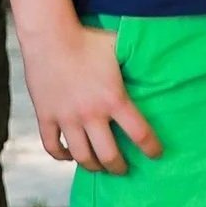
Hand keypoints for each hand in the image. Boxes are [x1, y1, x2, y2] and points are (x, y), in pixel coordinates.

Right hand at [22, 19, 159, 173]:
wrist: (50, 36)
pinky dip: (61, 156)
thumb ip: (137, 60)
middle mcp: (91, 114)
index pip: (139, 133)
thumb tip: (160, 60)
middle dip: (119, 167)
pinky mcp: (45, 117)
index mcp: (114, 99)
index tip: (156, 155)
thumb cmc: (89, 39)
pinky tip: (70, 156)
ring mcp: (67, 118)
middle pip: (108, 156)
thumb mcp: (120, 48)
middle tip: (124, 170)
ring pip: (81, 157)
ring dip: (93, 166)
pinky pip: (53, 146)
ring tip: (99, 166)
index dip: (151, 148)